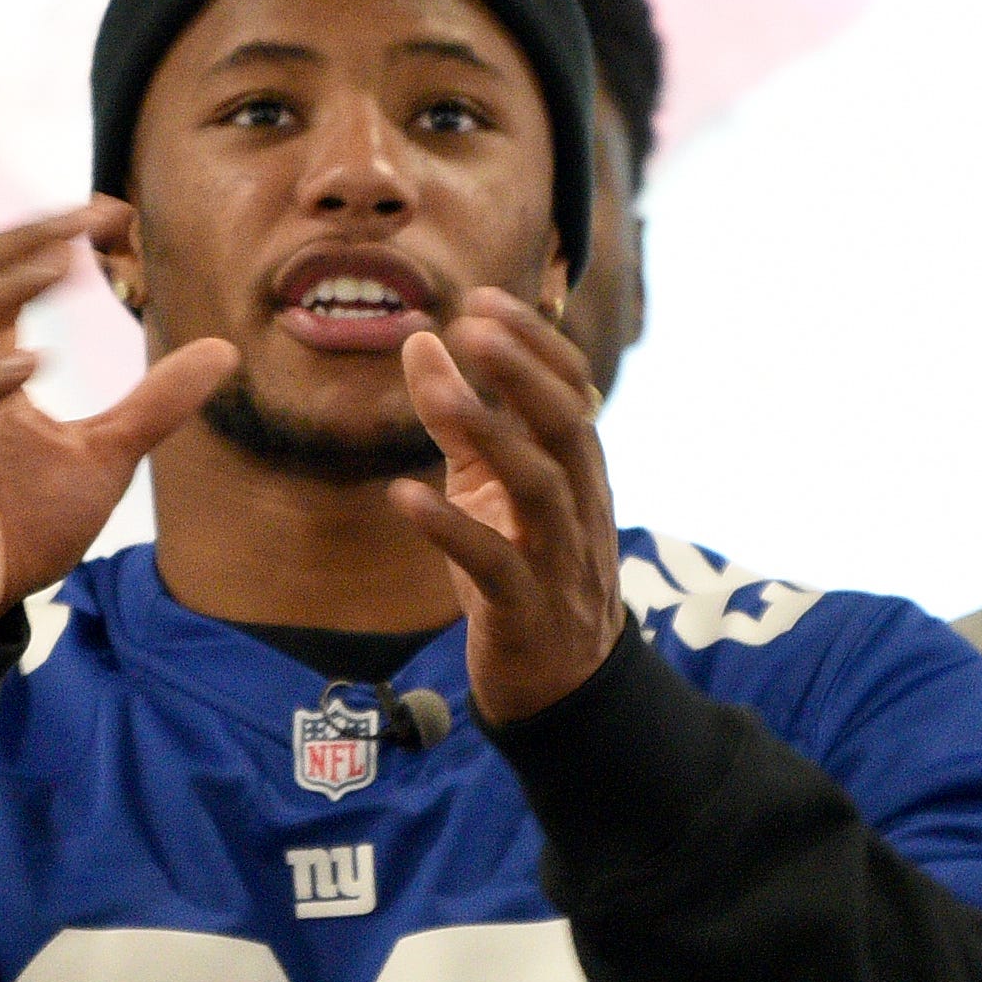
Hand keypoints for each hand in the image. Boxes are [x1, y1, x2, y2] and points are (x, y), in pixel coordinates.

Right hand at [0, 203, 239, 646]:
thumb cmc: (13, 528)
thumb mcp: (105, 457)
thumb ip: (155, 404)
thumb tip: (223, 351)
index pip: (7, 271)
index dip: (54, 231)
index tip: (115, 214)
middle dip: (30, 234)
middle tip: (93, 212)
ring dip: (8, 285)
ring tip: (64, 262)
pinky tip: (35, 361)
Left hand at [392, 286, 626, 724]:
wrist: (558, 681)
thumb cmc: (520, 569)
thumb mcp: (486, 488)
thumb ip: (458, 420)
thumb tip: (421, 341)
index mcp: (576, 470)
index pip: (572, 391)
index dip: (533, 344)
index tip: (483, 299)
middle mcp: (579, 506)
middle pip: (567, 426)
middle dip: (523, 371)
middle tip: (473, 322)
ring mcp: (558, 559)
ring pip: (539, 487)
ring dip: (491, 435)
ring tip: (439, 393)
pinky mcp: (526, 610)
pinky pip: (493, 565)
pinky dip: (449, 528)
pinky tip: (402, 496)